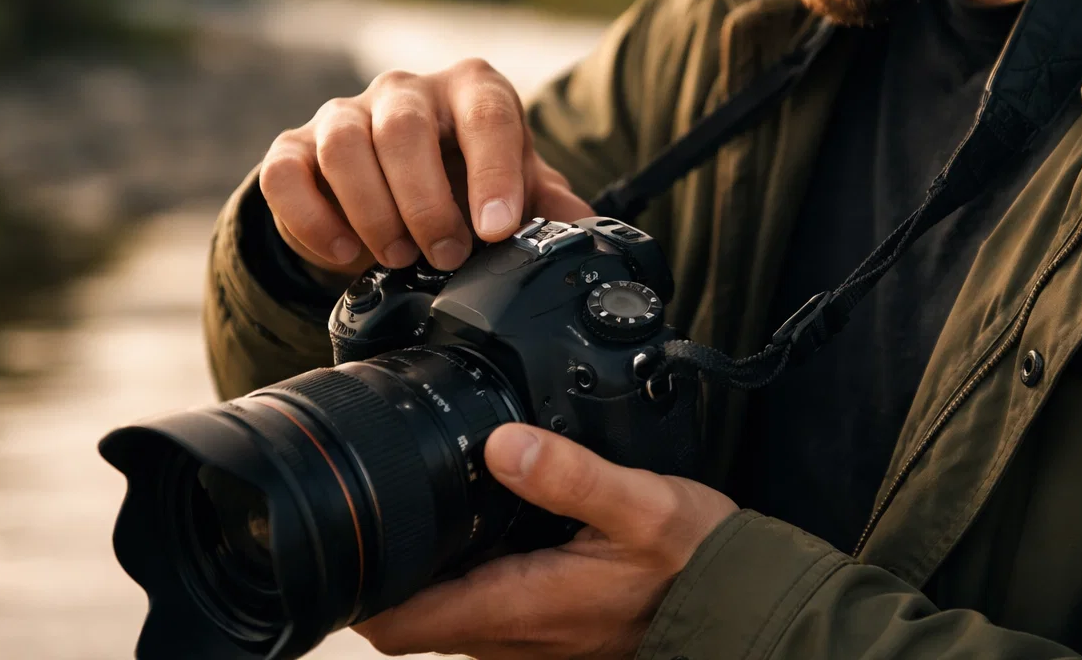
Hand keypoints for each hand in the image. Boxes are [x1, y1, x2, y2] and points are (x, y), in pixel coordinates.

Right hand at [259, 60, 591, 276]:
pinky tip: (343, 254)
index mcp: (472, 90)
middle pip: (404, 130)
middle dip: (426, 202)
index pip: (487, 115)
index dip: (493, 175)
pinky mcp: (295, 146)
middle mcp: (407, 91)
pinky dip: (311, 219)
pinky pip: (285, 173)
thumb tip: (593, 234)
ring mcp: (346, 114)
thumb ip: (552, 207)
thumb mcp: (517, 188)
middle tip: (447, 254)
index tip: (497, 231)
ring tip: (400, 258)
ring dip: (372, 211)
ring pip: (343, 146)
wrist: (400, 182)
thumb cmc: (468, 180)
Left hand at [354, 424, 737, 658]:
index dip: (355, 588)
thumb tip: (501, 442)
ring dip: (425, 572)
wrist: (742, 605)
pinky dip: (465, 576)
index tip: (340, 541)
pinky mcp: (549, 631)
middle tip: (376, 500)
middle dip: (384, 569)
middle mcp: (512, 636)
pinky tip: (484, 526)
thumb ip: (569, 475)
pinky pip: (483, 611)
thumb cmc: (695, 562)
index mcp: (517, 605)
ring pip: (444, 614)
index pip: (397, 621)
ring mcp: (528, 640)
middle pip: (409, 618)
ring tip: (422, 504)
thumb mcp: (640, 504)